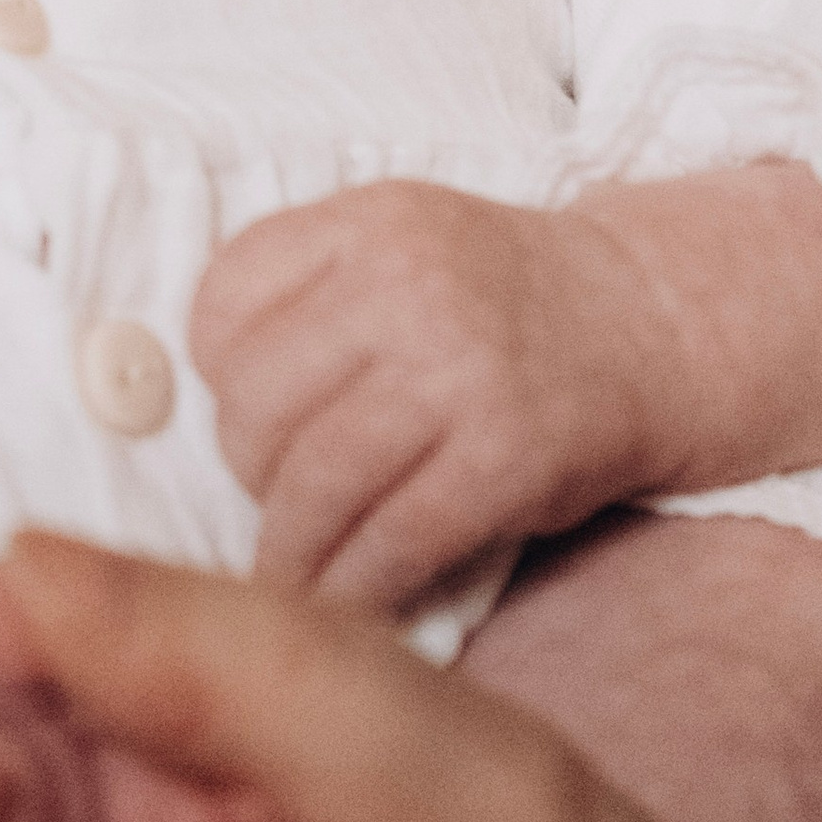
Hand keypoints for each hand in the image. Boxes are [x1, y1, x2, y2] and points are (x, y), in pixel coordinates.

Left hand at [191, 168, 821, 605]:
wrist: (656, 324)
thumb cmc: (501, 304)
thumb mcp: (401, 250)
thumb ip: (303, 299)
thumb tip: (165, 406)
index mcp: (369, 221)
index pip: (221, 306)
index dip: (218, 376)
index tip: (247, 410)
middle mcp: (410, 285)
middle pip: (255, 405)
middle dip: (253, 468)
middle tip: (281, 495)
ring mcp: (462, 370)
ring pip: (311, 482)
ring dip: (289, 548)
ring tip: (293, 570)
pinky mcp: (507, 457)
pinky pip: (389, 542)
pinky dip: (351, 587)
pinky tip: (348, 599)